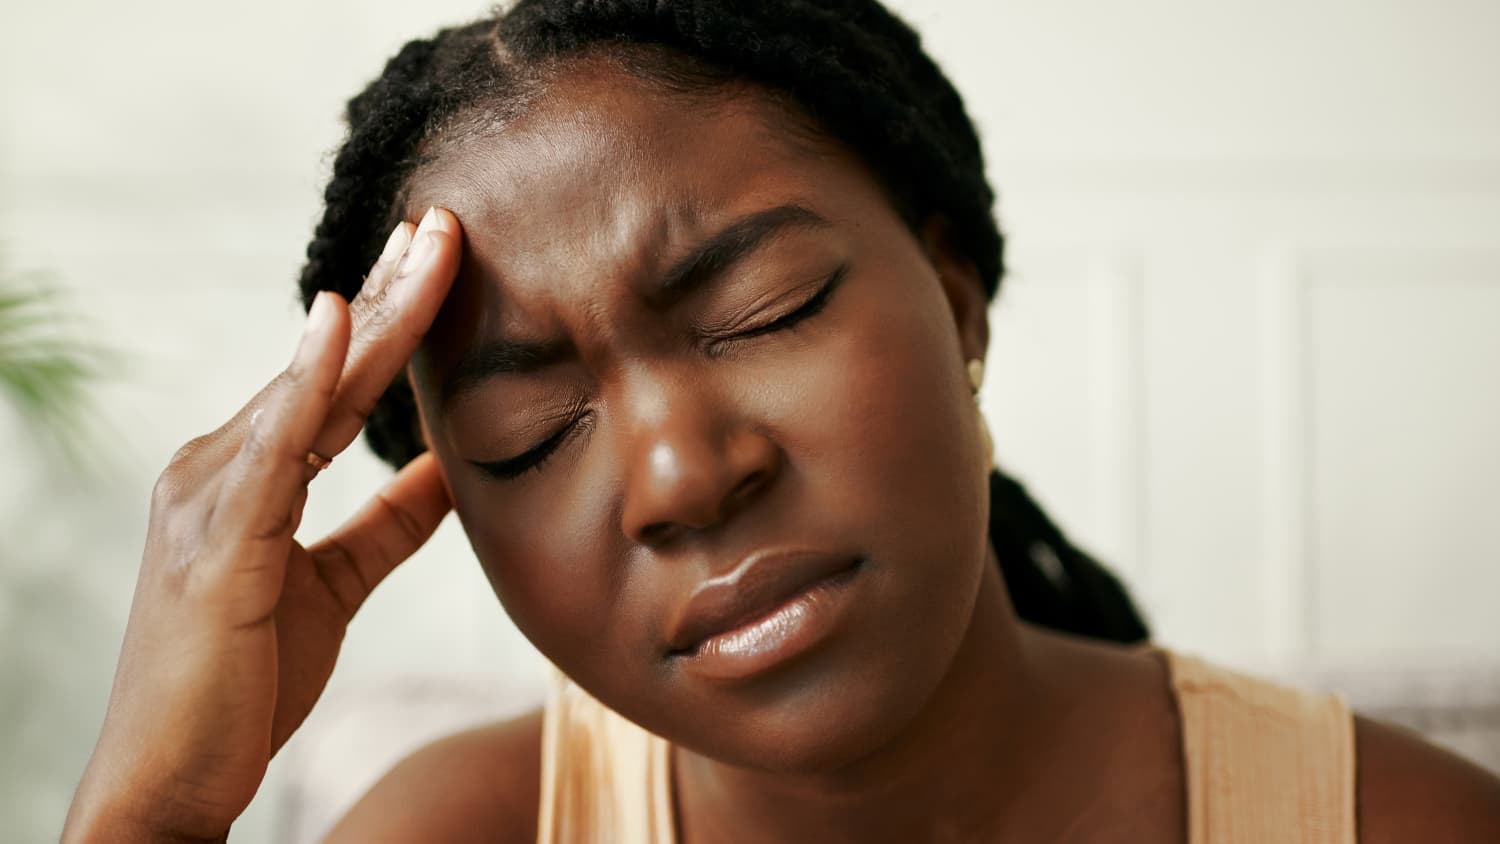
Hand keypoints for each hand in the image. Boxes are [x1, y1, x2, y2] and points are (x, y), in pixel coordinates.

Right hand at [63, 208, 463, 841]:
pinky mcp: (216, 542)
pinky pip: (271, 448)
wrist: (173, 778)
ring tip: (426, 246)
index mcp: (246, 475)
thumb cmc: (244, 680)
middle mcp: (216, 467)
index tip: (439, 260)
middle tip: (444, 222)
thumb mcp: (336, 583)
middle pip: (324, 365)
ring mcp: (208, 498)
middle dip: (389, 291)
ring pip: (308, 388)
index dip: (387, 318)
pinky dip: (306, 381)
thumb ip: (389, 523)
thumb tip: (450, 467)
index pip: (333, 381)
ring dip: (374, 314)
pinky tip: (338, 321)